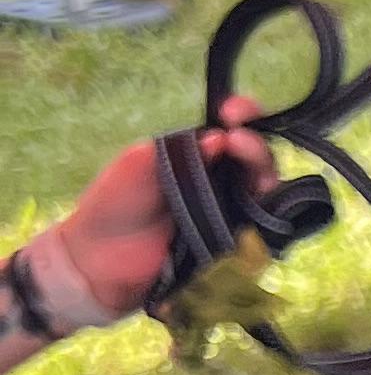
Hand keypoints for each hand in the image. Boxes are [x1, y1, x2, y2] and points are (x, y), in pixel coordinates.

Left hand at [44, 94, 272, 323]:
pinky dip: (267, 214)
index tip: (233, 113)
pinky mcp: (232, 246)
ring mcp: (228, 213)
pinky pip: (261, 228)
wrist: (100, 261)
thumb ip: (175, 151)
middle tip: (237, 141)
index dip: (244, 115)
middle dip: (255, 145)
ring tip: (250, 172)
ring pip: (265, 191)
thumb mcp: (136, 165)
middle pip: (256, 159)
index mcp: (196, 155)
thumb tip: (218, 139)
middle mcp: (219, 181)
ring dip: (264, 175)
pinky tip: (257, 202)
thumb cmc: (113, 206)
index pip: (232, 130)